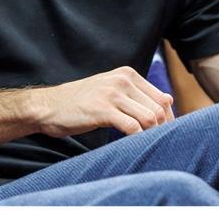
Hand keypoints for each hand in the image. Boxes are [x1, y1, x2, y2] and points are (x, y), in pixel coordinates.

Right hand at [32, 67, 174, 137]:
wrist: (48, 106)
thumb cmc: (80, 102)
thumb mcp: (110, 90)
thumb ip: (138, 94)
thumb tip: (170, 100)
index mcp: (127, 74)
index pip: (162, 98)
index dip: (168, 119)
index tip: (163, 133)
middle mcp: (122, 80)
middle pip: (159, 109)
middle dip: (161, 129)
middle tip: (152, 142)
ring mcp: (112, 94)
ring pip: (149, 118)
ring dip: (150, 135)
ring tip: (142, 143)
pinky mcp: (102, 110)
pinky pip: (132, 128)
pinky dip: (137, 139)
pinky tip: (130, 144)